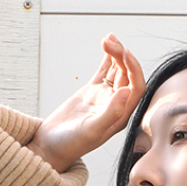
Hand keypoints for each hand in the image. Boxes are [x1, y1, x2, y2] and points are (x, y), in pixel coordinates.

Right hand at [26, 33, 145, 173]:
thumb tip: (126, 91)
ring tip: (107, 39)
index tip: (124, 53)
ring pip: (116, 71)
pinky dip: (107, 58)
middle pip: (127, 75)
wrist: (50, 146)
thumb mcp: (91, 130)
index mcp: (121, 116)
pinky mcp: (91, 92)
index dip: (134, 69)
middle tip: (110, 42)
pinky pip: (104, 72)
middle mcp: (116, 106)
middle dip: (122, 56)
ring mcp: (103, 97)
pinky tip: (106, 44)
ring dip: (116, 53)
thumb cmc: (70, 145)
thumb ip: (110, 112)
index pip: (136, 88)